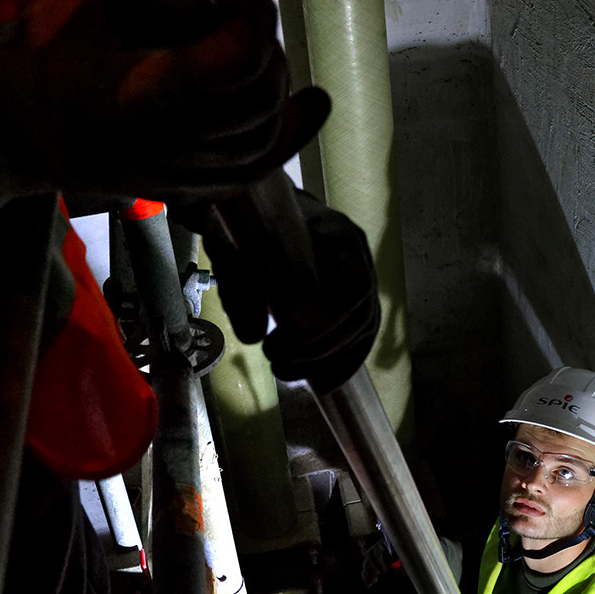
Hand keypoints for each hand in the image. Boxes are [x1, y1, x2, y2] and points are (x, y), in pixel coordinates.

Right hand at [0, 0, 327, 211]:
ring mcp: (186, 175)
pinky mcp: (198, 188)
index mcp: (141, 99)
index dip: (250, 21)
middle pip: (258, 96)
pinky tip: (311, 103)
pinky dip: (291, 132)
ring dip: (271, 81)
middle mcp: (170, 147)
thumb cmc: (51, 60)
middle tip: (237, 13)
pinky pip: (259, 166)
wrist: (24, 130)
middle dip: (261, 44)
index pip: (234, 65)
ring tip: (250, 47)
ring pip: (264, 130)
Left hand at [190, 183, 379, 392]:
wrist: (257, 213)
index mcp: (337, 234)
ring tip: (281, 368)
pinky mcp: (352, 308)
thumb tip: (252, 335)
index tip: (285, 328)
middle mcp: (359, 260)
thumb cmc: (247, 223)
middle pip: (360, 314)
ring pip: (361, 332)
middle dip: (317, 345)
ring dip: (323, 359)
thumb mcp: (233, 246)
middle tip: (273, 356)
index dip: (325, 313)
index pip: (353, 281)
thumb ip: (239, 285)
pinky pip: (359, 342)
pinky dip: (340, 365)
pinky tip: (316, 380)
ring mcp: (360, 285)